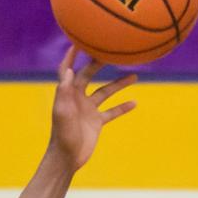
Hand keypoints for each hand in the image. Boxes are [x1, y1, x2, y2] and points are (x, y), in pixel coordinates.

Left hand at [48, 47, 136, 171]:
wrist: (67, 158)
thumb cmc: (62, 135)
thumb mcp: (62, 112)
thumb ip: (64, 91)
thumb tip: (69, 69)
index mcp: (68, 93)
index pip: (67, 69)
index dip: (70, 55)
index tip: (78, 40)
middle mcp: (78, 98)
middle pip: (89, 75)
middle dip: (98, 63)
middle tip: (112, 51)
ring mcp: (88, 110)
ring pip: (106, 92)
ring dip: (119, 84)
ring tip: (134, 76)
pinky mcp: (96, 122)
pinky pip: (112, 112)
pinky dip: (122, 107)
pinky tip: (135, 102)